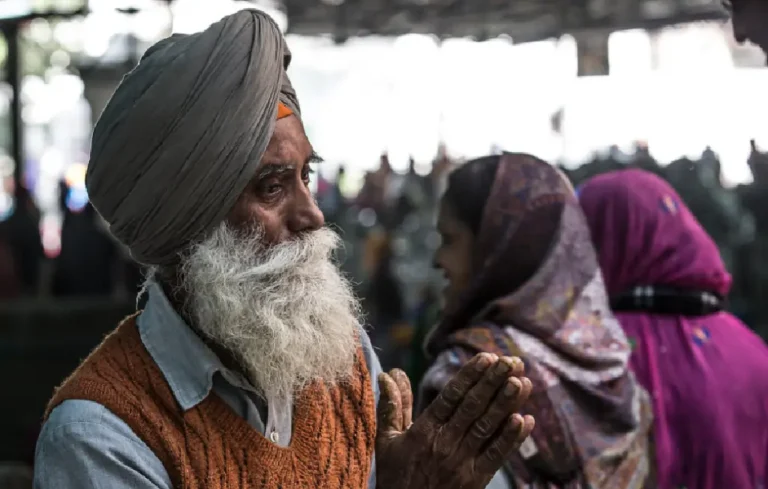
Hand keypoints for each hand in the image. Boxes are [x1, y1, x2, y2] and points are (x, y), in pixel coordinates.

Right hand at [376, 353, 534, 488]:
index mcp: (423, 431)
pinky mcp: (475, 481)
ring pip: (487, 427)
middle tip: (511, 362)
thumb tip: (388, 374)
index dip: (470, 376)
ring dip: (506, 404)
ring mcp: (461, 463)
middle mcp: (444, 443)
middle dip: (493, 382)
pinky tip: (524, 420)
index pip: (451, 397)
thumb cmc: (395, 478)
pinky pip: (496, 456)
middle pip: (473, 407)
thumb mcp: (386, 441)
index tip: (486, 358)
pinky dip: (511, 438)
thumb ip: (391, 406)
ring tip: (522, 382)